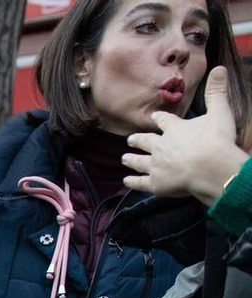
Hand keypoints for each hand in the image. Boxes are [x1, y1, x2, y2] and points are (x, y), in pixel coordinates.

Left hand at [124, 68, 247, 205]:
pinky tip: (126, 181)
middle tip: (130, 140)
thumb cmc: (216, 140)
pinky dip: (133, 182)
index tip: (153, 116)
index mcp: (175, 129)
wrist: (210, 167)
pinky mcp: (156, 184)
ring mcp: (156, 166)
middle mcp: (161, 146)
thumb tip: (219, 68)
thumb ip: (217, 91)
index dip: (159, 118)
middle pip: (146, 141)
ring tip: (124, 158)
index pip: (164, 121)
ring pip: (139, 162)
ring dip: (131, 159)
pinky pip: (141, 183)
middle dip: (138, 140)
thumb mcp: (219, 112)